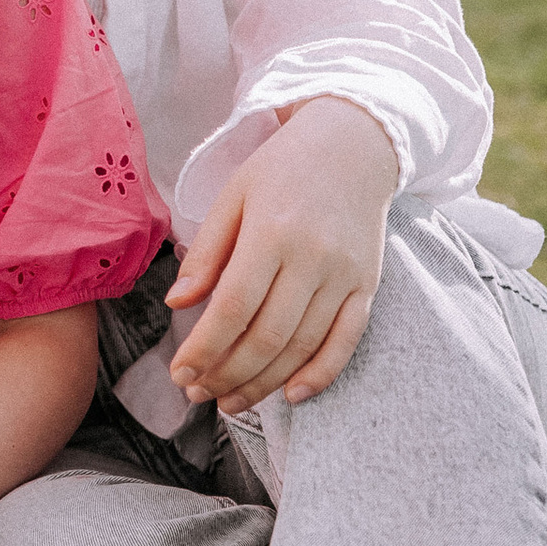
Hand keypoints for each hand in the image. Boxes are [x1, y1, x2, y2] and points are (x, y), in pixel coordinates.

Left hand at [167, 96, 399, 416]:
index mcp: (271, 230)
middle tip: (197, 395)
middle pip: (267, 336)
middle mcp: (313, 257)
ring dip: (264, 383)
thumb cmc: (282, 169)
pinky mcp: (368, 285)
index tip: (179, 374)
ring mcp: (345, 274)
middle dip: (227, 375)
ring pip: (303, 346)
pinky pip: (347, 341)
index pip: (233, 307)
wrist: (355, 144)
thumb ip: (206, 252)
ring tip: (230, 401)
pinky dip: (321, 374)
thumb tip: (177, 306)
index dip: (204, 349)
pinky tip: (292, 396)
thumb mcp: (233, 195)